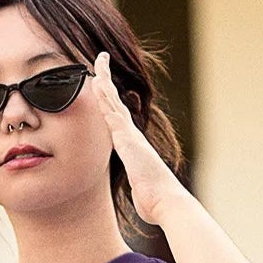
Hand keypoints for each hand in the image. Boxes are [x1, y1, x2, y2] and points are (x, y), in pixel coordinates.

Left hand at [90, 51, 184, 227]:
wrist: (165, 201)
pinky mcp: (127, 140)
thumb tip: (141, 195)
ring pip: (114, 102)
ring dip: (105, 82)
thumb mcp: (141, 190)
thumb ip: (138, 185)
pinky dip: (105, 97)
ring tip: (97, 63)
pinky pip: (112, 113)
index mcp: (133, 146)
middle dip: (108, 81)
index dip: (111, 100)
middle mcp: (132, 136)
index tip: (104, 85)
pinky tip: (96, 83)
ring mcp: (130, 136)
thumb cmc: (155, 200)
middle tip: (101, 60)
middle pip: (116, 102)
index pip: (119, 118)